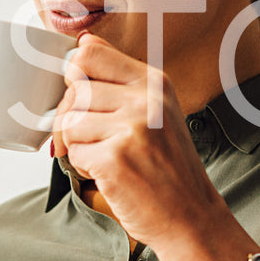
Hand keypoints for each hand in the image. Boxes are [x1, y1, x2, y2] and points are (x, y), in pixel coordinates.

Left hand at [50, 34, 226, 248]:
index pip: (88, 54)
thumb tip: (81, 44)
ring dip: (78, 146)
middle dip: (74, 119)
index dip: (75, 78)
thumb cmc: (167, 166)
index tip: (86, 99)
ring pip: (69, 122)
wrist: (190, 216)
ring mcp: (131, 129)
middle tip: (98, 140)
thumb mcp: (156, 111)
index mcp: (153, 82)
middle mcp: (145, 100)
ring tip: (108, 158)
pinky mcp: (114, 159)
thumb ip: (119, 78)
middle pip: (73, 91)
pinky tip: (110, 174)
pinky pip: (72, 153)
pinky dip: (83, 168)